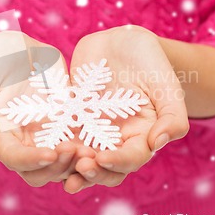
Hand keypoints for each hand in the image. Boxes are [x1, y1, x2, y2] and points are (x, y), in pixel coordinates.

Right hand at [0, 31, 78, 186]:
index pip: (16, 160)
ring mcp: (49, 136)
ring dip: (78, 163)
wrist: (15, 50)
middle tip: (76, 151)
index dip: (32, 161)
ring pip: (65, 163)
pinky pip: (82, 142)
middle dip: (59, 167)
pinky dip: (92, 146)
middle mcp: (26, 143)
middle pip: (42, 172)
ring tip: (93, 151)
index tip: (51, 153)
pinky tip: (105, 139)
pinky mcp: (68, 124)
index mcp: (2, 139)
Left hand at [64, 25, 188, 192]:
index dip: (118, 163)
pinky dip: (53, 143)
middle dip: (92, 172)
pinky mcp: (73, 117)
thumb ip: (173, 116)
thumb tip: (158, 143)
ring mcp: (92, 129)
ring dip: (69, 165)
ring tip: (57, 165)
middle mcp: (116, 138)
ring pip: (80, 156)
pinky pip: (61, 133)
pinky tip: (42, 145)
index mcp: (142, 136)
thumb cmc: (151, 62)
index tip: (103, 159)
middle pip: (105, 167)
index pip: (131, 158)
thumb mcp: (167, 86)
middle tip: (80, 167)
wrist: (123, 41)